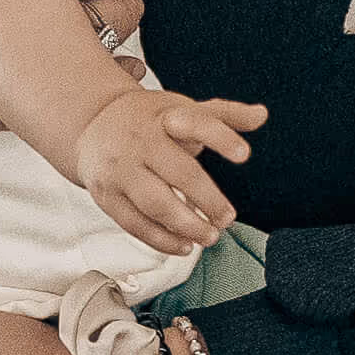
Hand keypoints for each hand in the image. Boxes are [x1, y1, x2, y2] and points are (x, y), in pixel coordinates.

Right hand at [73, 87, 264, 249]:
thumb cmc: (147, 120)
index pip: (196, 123)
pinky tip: (182, 245)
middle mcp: (141, 142)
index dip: (221, 137)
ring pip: (155, 203)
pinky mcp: (107, 194)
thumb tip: (262, 115)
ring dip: (185, 226)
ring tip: (209, 236)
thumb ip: (224, 115)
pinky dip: (161, 239)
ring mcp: (121, 169)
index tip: (244, 154)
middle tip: (227, 218)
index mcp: (166, 118)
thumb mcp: (183, 109)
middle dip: (208, 200)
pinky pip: (134, 223)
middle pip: (179, 172)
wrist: (93, 124)